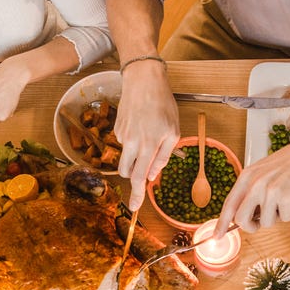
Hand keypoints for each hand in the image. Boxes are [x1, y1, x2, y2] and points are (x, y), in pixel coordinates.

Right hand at [113, 62, 180, 210]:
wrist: (142, 81)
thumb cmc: (163, 105)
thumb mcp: (172, 132)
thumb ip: (163, 157)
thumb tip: (152, 176)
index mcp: (147, 146)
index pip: (139, 177)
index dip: (137, 195)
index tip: (134, 208)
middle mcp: (131, 144)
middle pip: (127, 172)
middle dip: (135, 174)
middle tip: (146, 164)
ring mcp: (121, 136)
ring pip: (126, 157)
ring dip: (135, 155)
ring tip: (148, 134)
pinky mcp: (116, 128)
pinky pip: (124, 142)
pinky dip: (133, 140)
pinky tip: (141, 123)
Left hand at [215, 137, 289, 234]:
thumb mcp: (264, 171)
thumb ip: (251, 190)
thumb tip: (242, 214)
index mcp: (247, 176)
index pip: (229, 204)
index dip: (221, 223)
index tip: (216, 236)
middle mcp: (255, 184)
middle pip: (241, 220)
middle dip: (251, 226)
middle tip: (260, 222)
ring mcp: (270, 192)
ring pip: (267, 222)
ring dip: (278, 216)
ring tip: (286, 199)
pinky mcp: (286, 199)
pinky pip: (285, 219)